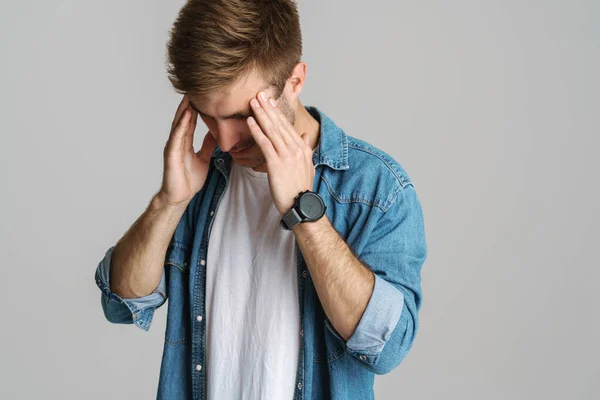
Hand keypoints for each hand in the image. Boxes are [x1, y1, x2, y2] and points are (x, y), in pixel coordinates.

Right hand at [159, 94, 217, 205]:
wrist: (179, 197)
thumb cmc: (189, 180)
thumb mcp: (204, 159)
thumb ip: (207, 146)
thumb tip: (216, 134)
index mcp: (185, 142)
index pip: (191, 121)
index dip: (197, 107)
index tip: (204, 94)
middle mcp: (178, 141)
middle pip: (184, 118)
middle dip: (189, 103)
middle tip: (196, 87)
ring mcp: (173, 146)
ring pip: (179, 124)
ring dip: (184, 109)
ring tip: (190, 95)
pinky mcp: (171, 154)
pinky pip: (177, 137)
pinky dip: (182, 125)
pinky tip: (187, 115)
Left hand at [247, 91, 313, 214]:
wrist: (301, 205)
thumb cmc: (301, 188)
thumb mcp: (307, 165)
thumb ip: (305, 148)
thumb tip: (305, 136)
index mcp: (303, 148)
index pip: (288, 126)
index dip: (277, 112)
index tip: (269, 101)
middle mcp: (296, 148)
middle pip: (279, 124)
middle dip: (268, 108)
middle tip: (259, 94)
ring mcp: (287, 155)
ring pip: (272, 130)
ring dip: (261, 115)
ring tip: (253, 103)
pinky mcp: (277, 164)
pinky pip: (265, 143)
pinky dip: (257, 131)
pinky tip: (250, 122)